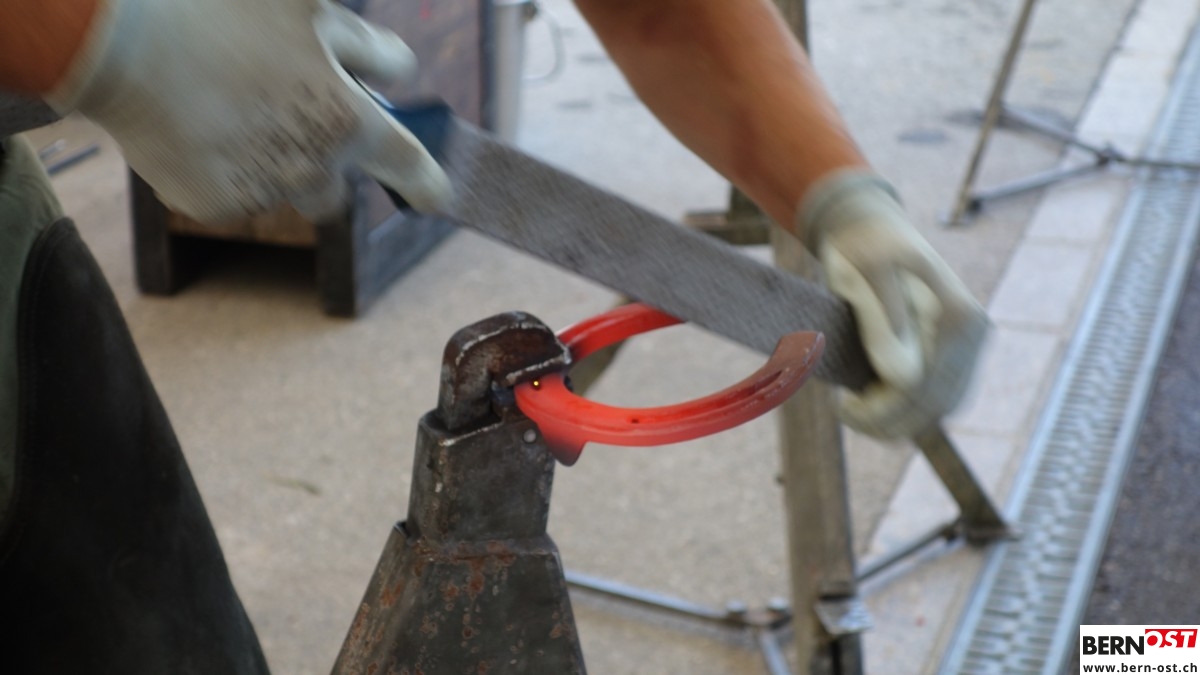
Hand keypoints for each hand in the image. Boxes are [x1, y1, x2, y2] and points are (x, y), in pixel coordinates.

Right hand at [46, 0, 450, 222]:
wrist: (125, 44)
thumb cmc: (227, 14)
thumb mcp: (314, 12)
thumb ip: (370, 49)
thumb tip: (400, 71)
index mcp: (348, 124)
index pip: (407, 164)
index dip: (427, 181)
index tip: (437, 196)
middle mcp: (312, 169)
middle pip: (337, 190)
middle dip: (326, 165)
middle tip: (291, 122)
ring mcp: (261, 191)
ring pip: (283, 191)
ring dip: (275, 164)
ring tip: (234, 110)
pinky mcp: (214, 203)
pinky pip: (233, 194)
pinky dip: (224, 168)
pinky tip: (197, 124)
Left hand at [800, 171, 987, 438]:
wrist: (873, 230)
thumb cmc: (862, 248)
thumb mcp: (864, 273)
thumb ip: (882, 322)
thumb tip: (901, 378)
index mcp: (956, 316)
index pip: (920, 390)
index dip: (880, 411)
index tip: (843, 407)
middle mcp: (974, 333)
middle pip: (934, 407)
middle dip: (887, 421)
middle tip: (845, 410)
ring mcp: (971, 344)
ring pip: (940, 410)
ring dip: (898, 420)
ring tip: (858, 405)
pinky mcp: (960, 352)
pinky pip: (942, 399)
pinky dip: (910, 409)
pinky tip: (877, 399)